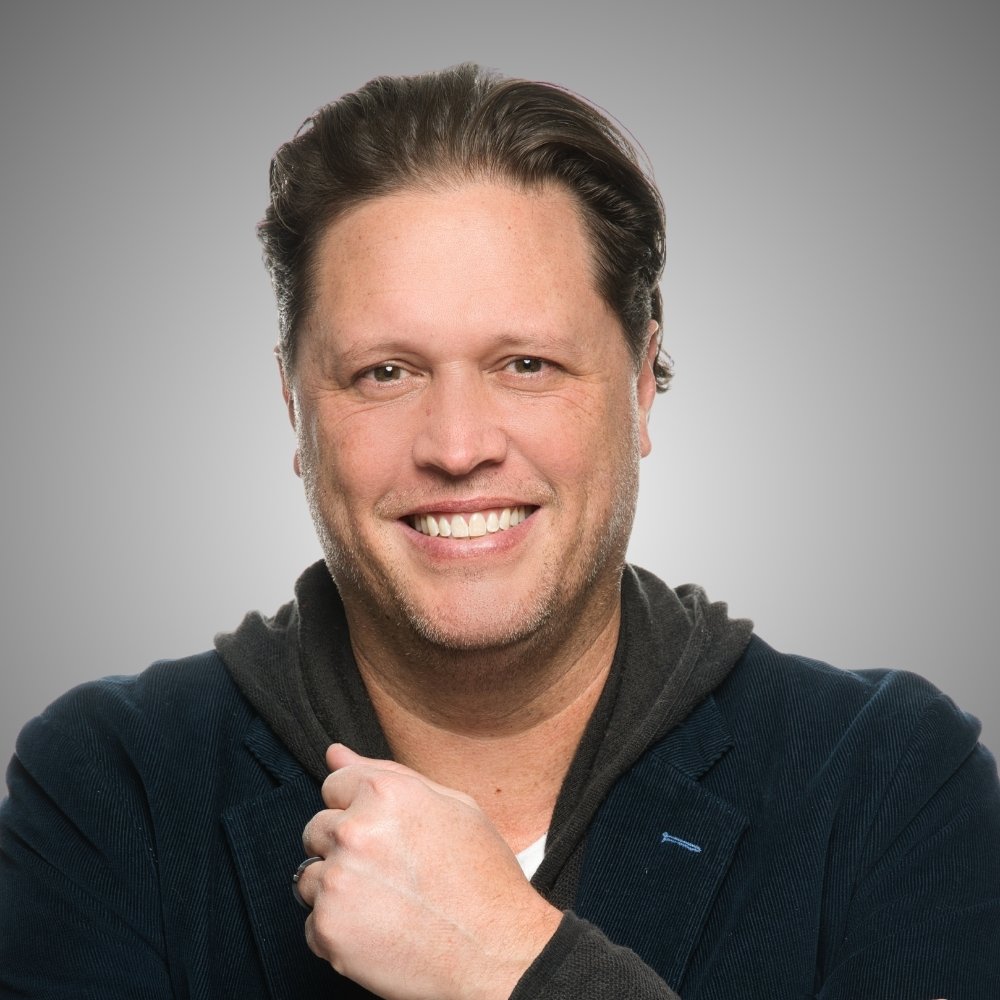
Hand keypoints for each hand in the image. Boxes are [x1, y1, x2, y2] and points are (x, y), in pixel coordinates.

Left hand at [297, 744, 562, 999]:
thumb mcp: (452, 807)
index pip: (334, 784)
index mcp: (386, 792)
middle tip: (389, 872)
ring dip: (338, 888)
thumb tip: (334, 753)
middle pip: (317, 828)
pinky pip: (312, 923)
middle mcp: (355, 830)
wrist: (497, 953)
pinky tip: (379, 931)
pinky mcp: (329, 928)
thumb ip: (387, 774)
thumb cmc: (482, 877)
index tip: (382, 833)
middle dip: (344, 847)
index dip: (359, 808)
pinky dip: (339, 929)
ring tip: (385, 903)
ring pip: (310, 876)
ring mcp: (338, 880)